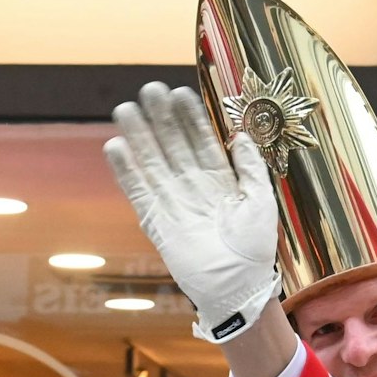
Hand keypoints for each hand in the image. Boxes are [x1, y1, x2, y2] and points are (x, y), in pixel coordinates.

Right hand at [105, 81, 281, 342]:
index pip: (201, 140)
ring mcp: (172, 202)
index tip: (178, 92)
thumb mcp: (261, 200)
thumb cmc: (254, 247)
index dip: (190, 117)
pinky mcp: (156, 222)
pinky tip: (115, 147)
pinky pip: (138, 192)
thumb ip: (251, 167)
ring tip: (125, 109)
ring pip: (152, 162)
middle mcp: (193, 186)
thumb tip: (241, 135)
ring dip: (138, 137)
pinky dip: (126, 172)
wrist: (237, 286)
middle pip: (172, 145)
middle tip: (148, 90)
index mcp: (220, 179)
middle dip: (160, 118)